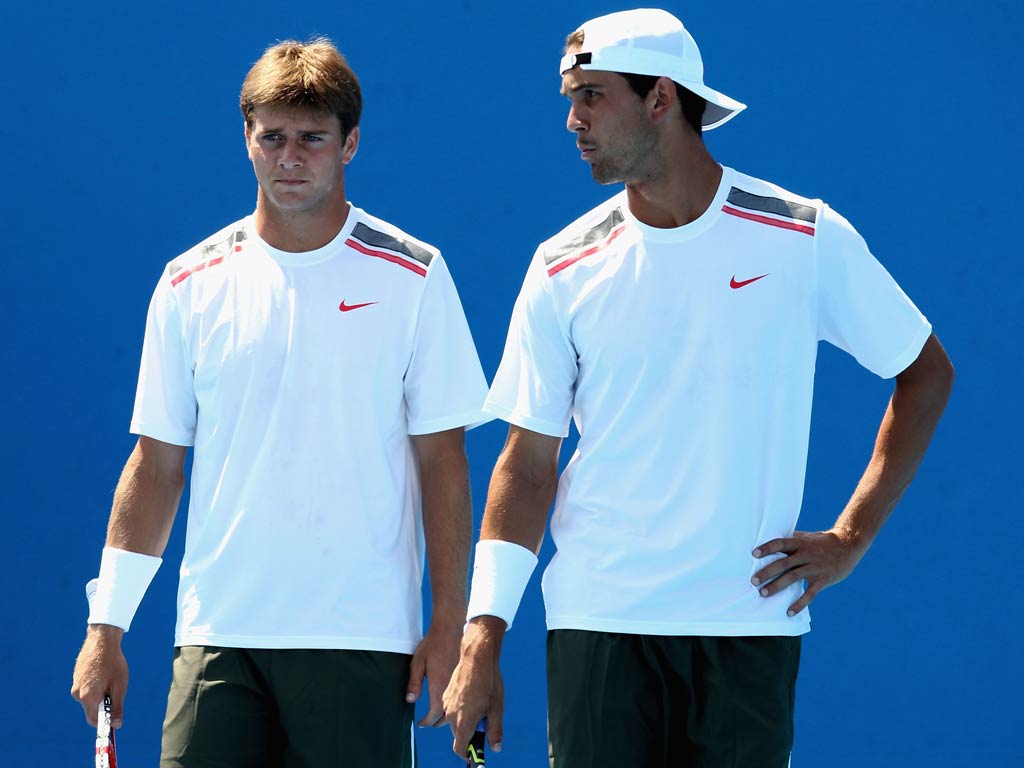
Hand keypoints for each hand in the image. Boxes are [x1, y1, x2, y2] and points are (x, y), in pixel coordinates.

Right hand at [70, 624, 127, 727]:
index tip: (115, 719)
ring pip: (90, 698)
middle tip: (115, 688)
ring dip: (100, 693)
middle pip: (92, 708)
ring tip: (109, 677)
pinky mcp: (76, 677)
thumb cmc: (113, 662)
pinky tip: (103, 671)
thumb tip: (116, 725)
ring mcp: (75, 684)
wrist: (102, 639)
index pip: (94, 720)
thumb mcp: (120, 686)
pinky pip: (87, 688)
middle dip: (104, 704)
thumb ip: (117, 707)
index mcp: (87, 697)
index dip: (105, 722)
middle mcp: (77, 693)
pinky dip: (96, 685)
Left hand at [405, 621, 461, 726]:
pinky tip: (449, 699)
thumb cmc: (432, 644)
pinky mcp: (463, 676)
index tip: (422, 724)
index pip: (434, 714)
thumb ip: (414, 683)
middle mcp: (451, 687)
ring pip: (455, 706)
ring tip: (439, 715)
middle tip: (430, 722)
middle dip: (438, 721)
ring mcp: (459, 682)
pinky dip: (454, 702)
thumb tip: (410, 700)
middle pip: (447, 715)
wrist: (451, 628)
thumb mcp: (418, 662)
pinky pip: (459, 695)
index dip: (428, 722)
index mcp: (438, 686)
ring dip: (447, 714)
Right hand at [443, 616, 504, 756]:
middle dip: (470, 733)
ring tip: (480, 703)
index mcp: (463, 721)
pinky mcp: (446, 694)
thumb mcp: (496, 709)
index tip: (476, 753)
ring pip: (454, 721)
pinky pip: (452, 708)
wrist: (476, 657)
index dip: (468, 754)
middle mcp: (451, 715)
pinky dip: (461, 708)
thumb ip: (494, 731)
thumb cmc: (488, 682)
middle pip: (458, 735)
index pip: (460, 749)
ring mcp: (447, 704)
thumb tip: (495, 747)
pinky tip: (473, 695)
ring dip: (465, 719)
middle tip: (485, 720)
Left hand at [751, 529, 864, 615]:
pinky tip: (789, 612)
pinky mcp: (823, 580)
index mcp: (800, 543)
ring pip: (793, 577)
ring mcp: (815, 567)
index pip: (781, 543)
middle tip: (753, 581)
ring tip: (763, 593)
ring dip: (777, 586)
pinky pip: (810, 594)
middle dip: (767, 572)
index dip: (767, 548)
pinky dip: (799, 604)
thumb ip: (791, 540)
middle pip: (784, 563)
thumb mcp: (807, 537)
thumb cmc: (822, 541)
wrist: (848, 546)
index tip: (754, 554)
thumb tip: (771, 539)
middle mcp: (806, 555)